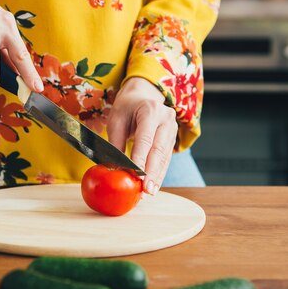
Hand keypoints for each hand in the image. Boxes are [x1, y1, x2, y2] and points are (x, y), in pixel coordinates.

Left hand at [107, 77, 177, 194]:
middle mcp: (166, 118)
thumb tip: (114, 168)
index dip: (141, 159)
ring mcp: (172, 128)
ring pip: (164, 157)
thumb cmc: (127, 107)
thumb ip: (116, 143)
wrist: (143, 96)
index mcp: (150, 110)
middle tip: (145, 191)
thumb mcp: (116, 120)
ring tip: (149, 192)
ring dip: (157, 176)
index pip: (145, 139)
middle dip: (151, 173)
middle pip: (159, 150)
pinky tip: (154, 185)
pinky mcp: (173, 138)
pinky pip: (166, 158)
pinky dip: (159, 172)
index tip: (136, 177)